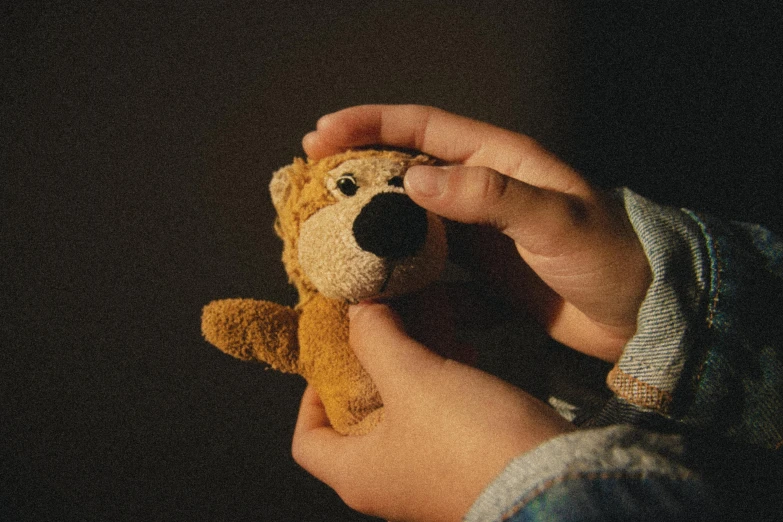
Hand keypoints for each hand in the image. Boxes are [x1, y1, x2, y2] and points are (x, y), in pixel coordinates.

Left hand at [292, 302, 573, 521]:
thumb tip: (356, 310)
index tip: (330, 360)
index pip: (306, 442)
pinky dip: (440, 385)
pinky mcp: (465, 466)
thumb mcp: (412, 378)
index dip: (308, 398)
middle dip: (366, 371)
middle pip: (356, 422)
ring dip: (407, 371)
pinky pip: (439, 420)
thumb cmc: (468, 441)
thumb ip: (376, 339)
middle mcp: (387, 483)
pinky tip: (461, 351)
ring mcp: (427, 478)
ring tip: (422, 329)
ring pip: (402, 415)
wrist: (551, 485)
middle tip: (377, 332)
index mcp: (358, 473)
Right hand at [303, 105, 651, 361]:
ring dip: (373, 229)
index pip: (423, 129)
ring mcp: (479, 234)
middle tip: (311, 188)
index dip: (370, 125)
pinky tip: (376, 290)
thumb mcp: (555, 220)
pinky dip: (402, 276)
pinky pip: (429, 269)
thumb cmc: (611, 258)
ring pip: (411, 223)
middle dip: (357, 174)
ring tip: (330, 241)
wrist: (643, 315)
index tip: (321, 134)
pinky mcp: (482, 274)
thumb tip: (415, 182)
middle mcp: (482, 191)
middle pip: (406, 171)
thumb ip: (490, 197)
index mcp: (499, 161)